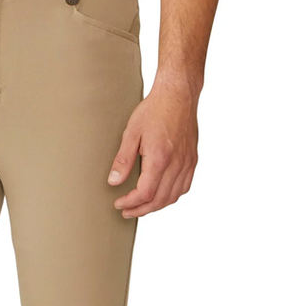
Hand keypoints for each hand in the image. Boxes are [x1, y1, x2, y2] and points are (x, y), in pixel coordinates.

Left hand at [108, 74, 199, 217]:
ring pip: (173, 197)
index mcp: (160, 158)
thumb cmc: (155, 110)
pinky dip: (171, 196)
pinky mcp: (192, 160)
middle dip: (141, 209)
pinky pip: (184, 187)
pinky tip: (160, 196)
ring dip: (155, 206)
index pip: (145, 193)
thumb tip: (113, 181)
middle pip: (159, 200)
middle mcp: (177, 163)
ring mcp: (187, 163)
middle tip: (126, 211)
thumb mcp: (132, 132)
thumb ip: (123, 160)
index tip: (119, 204)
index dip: (130, 203)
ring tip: (141, 207)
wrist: (179, 94)